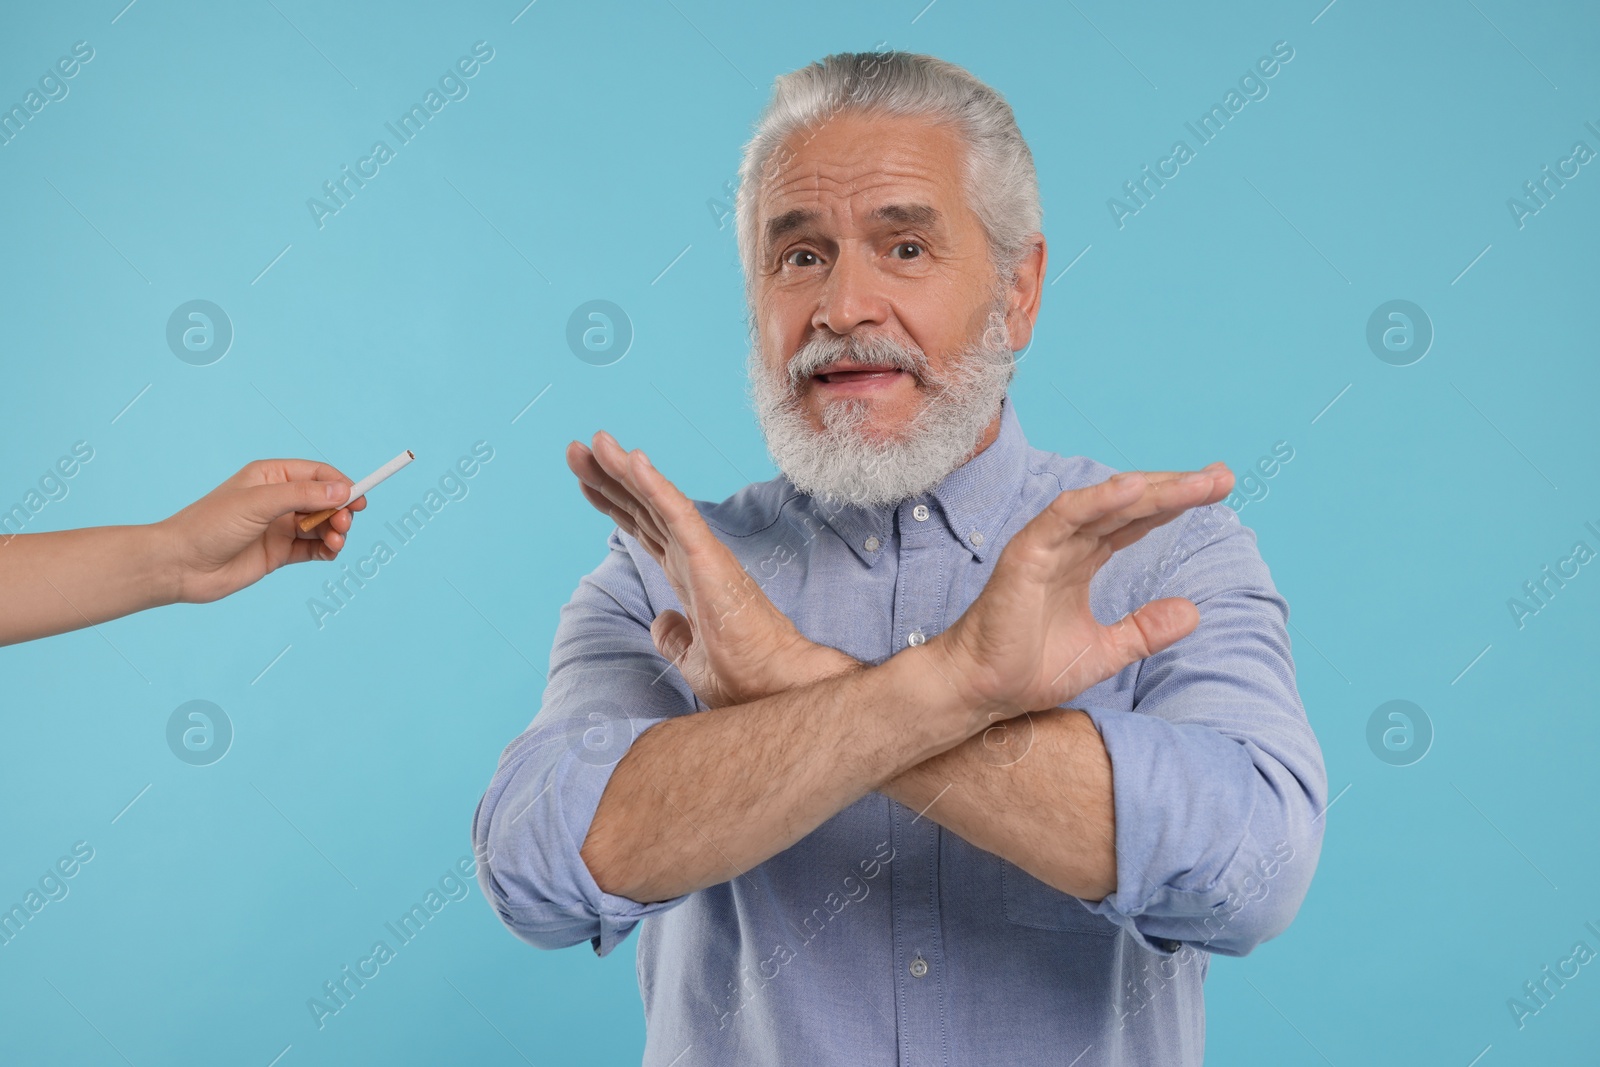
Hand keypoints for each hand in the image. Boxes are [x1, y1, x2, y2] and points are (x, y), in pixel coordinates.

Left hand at [157, 459, 367, 603]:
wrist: (180, 565)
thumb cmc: (210, 525)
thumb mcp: (258, 503)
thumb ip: (302, 496)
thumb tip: (342, 491)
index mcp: (271, 477)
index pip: (317, 475)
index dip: (341, 485)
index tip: (359, 499)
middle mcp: (277, 500)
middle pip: (325, 501)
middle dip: (340, 511)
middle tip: (343, 525)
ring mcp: (279, 527)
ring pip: (322, 526)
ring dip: (336, 532)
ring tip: (335, 543)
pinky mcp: (278, 553)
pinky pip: (312, 549)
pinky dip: (326, 550)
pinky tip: (330, 553)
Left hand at [568, 431, 852, 708]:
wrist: (774, 685)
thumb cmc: (745, 675)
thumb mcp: (692, 658)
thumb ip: (674, 636)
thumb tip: (660, 621)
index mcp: (687, 577)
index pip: (644, 529)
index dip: (614, 503)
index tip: (586, 480)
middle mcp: (693, 558)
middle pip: (643, 508)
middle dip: (608, 478)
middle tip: (576, 448)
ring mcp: (703, 554)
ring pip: (658, 501)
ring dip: (625, 470)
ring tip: (595, 441)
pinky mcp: (711, 559)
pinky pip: (679, 515)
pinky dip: (657, 487)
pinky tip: (634, 461)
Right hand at [926, 465, 1235, 726]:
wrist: (985, 690)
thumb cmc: (1030, 668)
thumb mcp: (1106, 651)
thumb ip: (1145, 629)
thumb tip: (1193, 612)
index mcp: (1082, 560)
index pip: (1135, 521)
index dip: (1175, 505)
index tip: (1219, 491)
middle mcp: (1067, 545)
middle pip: (1128, 505)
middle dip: (1176, 489)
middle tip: (1223, 477)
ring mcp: (1047, 546)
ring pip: (1105, 505)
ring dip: (1151, 490)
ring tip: (1197, 483)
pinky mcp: (1027, 555)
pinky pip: (1064, 517)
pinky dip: (1097, 500)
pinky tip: (1133, 488)